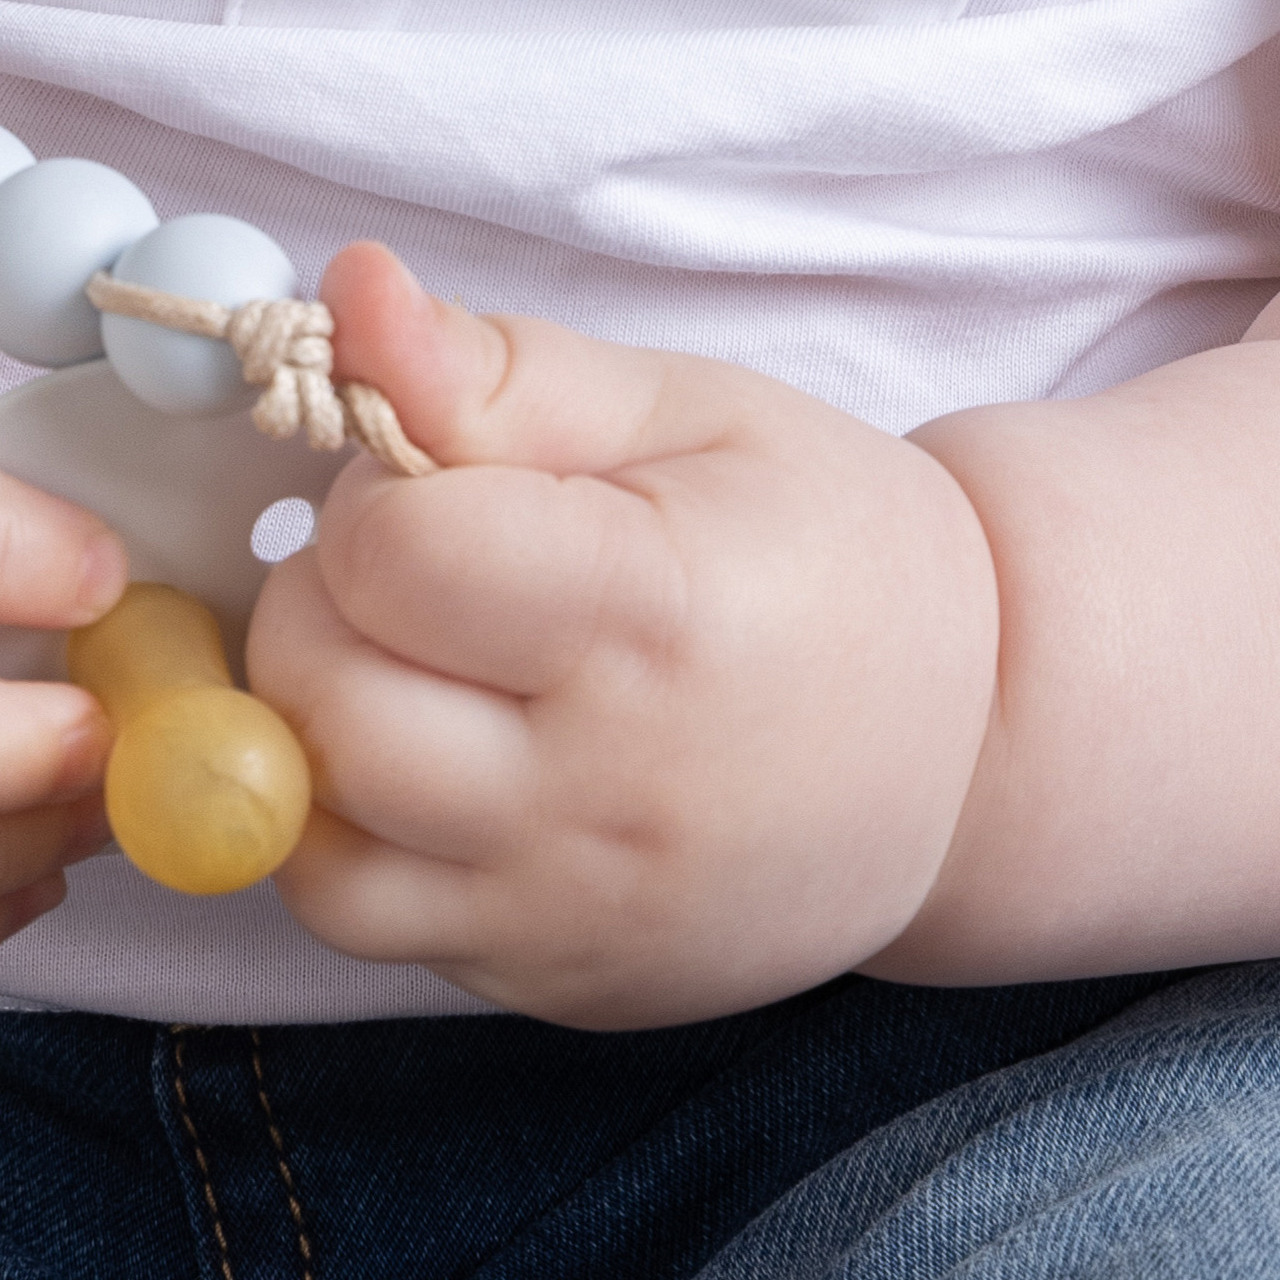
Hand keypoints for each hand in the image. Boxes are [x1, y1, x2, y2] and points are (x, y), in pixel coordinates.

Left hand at [251, 248, 996, 1025]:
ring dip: (312, 725)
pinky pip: (362, 917)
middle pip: (323, 699)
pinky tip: (432, 760)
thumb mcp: (689, 412)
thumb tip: (348, 292)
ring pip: (309, 830)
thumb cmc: (828, 545)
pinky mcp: (550, 986)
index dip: (377, 490)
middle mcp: (605, 788)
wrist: (969, 751)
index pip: (391, 554)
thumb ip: (499, 364)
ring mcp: (574, 910)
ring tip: (413, 663)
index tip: (440, 478)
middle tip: (416, 565)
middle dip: (325, 600)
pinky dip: (350, 831)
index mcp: (652, 613)